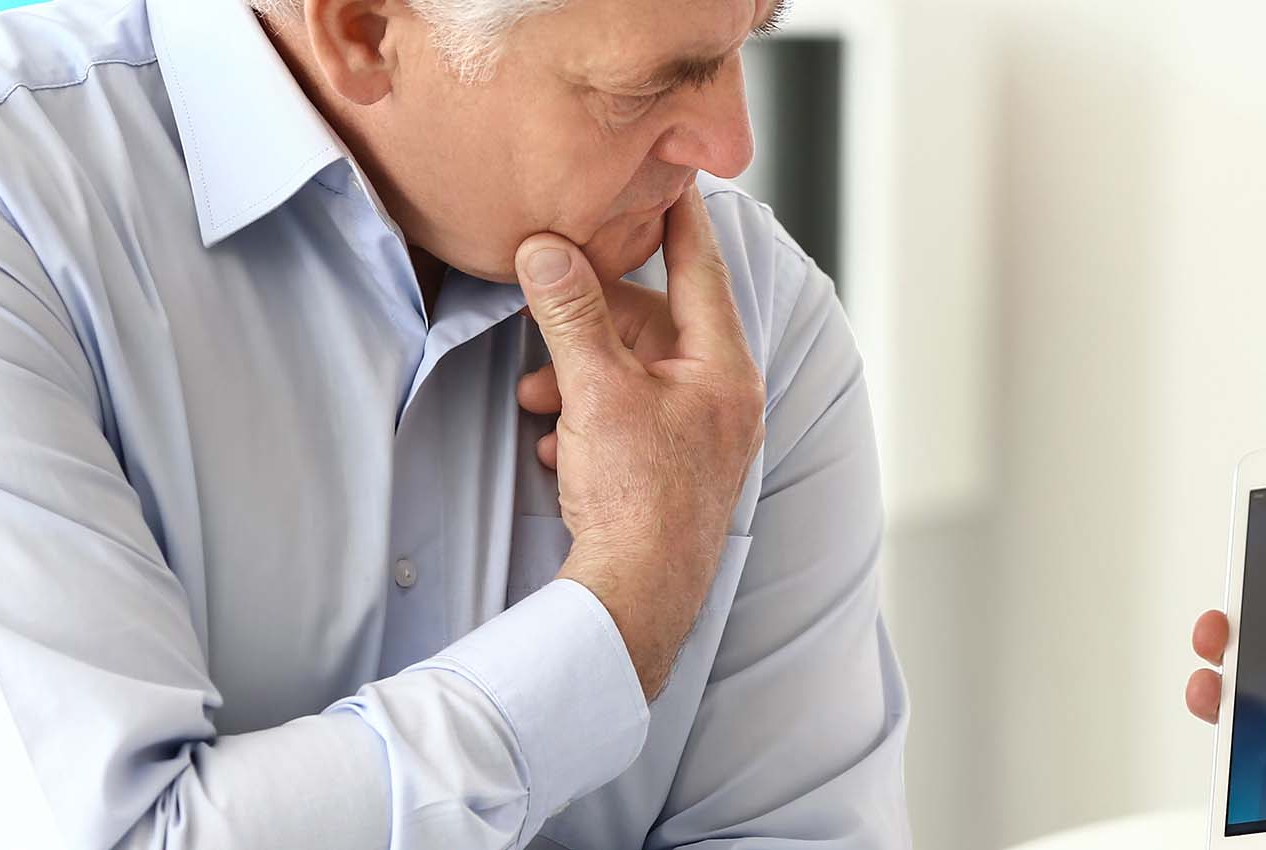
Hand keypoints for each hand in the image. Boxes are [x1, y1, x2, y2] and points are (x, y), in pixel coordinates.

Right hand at [512, 184, 764, 699]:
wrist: (636, 599)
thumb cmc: (633, 499)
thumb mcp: (596, 392)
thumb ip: (572, 315)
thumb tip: (547, 248)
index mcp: (724, 369)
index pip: (702, 269)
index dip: (679, 219)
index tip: (670, 174)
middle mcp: (726, 399)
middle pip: (657, 325)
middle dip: (593, 323)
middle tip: (542, 316)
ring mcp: (705, 439)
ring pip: (635, 375)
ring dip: (580, 377)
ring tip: (538, 397)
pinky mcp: (677, 472)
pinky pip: (631, 420)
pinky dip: (589, 419)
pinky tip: (554, 442)